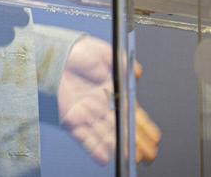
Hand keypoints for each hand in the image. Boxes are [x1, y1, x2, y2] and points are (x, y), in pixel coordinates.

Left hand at [57, 36, 160, 164]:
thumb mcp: (105, 53)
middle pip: (123, 129)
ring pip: (107, 136)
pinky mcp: (71, 119)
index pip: (133, 114)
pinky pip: (84, 137)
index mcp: (114, 94)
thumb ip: (123, 62)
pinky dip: (94, 148)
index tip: (155, 138)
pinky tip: (105, 158)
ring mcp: (88, 115)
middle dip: (137, 143)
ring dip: (119, 148)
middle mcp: (103, 108)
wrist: (55, 53)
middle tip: (149, 156)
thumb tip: (138, 72)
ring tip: (131, 159)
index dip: (145, 127)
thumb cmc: (80, 51)